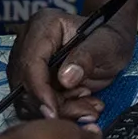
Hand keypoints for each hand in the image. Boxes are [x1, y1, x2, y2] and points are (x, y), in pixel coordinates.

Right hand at [7, 0, 137, 120]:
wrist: (111, 44)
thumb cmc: (109, 38)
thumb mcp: (106, 45)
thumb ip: (87, 58)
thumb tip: (65, 79)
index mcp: (44, 26)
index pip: (31, 63)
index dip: (40, 91)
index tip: (54, 112)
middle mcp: (29, 43)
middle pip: (26, 84)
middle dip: (53, 105)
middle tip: (83, 112)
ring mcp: (29, 63)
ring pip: (31, 98)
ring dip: (60, 110)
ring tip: (89, 107)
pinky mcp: (34, 80)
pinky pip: (40, 103)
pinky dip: (62, 111)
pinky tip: (83, 107)